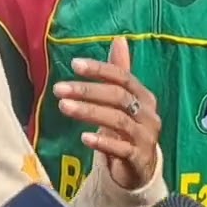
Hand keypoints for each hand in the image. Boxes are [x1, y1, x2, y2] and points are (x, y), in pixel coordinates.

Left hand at [53, 37, 160, 189]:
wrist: (141, 167)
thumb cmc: (128, 127)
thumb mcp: (124, 100)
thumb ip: (119, 71)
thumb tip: (119, 39)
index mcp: (144, 96)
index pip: (122, 76)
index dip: (99, 69)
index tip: (74, 64)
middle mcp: (148, 114)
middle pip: (118, 96)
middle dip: (87, 91)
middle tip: (58, 89)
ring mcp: (146, 137)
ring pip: (118, 120)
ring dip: (89, 112)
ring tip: (64, 107)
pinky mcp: (139, 159)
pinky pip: (122, 149)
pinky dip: (103, 142)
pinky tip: (84, 138)